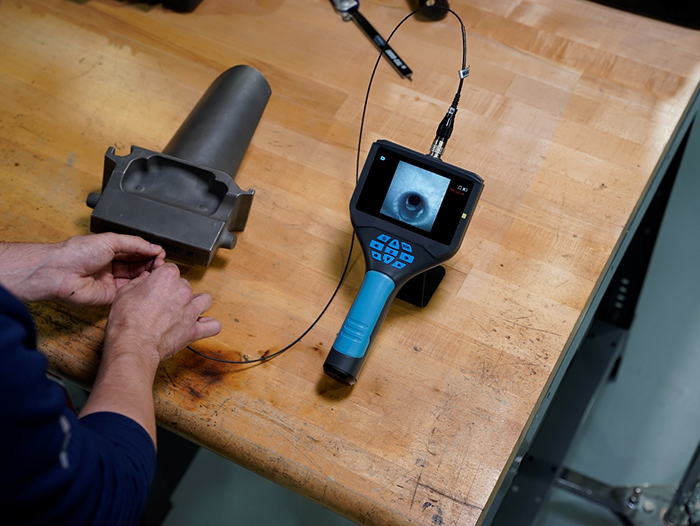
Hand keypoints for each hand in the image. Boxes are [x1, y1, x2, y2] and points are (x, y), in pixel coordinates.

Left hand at [0, 234, 164, 305]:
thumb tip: (153, 246)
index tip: (160, 252)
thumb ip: (134, 243)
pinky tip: (148, 280)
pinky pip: (129, 291)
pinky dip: (139, 286)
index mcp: (108, 250)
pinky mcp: (110, 296)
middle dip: (149, 262)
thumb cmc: (76, 253)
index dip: (147, 251)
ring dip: (146, 273)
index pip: (133, 250)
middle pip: (136, 264)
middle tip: (162, 261)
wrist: (60, 273)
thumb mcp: (110, 240)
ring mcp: (110, 281)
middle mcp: (110, 266)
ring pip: (134, 277)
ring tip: (159, 269)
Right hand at [104, 263, 220, 365]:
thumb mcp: (125, 292)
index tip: (156, 286)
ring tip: (185, 311)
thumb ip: (139, 282)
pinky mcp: (195, 330)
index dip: (162, 279)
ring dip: (197, 304)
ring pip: (205, 300)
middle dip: (176, 293)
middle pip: (186, 285)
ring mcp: (192, 310)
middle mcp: (183, 291)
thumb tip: (145, 279)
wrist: (133, 344)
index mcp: (168, 277)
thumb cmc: (127, 320)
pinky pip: (213, 326)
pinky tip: (200, 326)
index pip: (171, 270)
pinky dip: (208, 326)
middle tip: (162, 305)